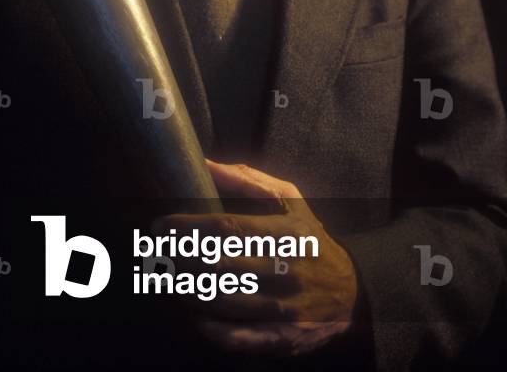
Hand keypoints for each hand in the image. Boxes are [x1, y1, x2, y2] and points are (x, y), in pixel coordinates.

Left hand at [154, 160, 358, 357]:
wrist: (352, 291)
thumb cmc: (309, 238)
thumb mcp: (290, 199)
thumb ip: (247, 180)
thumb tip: (204, 165)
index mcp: (287, 232)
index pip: (227, 228)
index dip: (188, 226)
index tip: (161, 223)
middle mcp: (286, 270)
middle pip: (218, 265)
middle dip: (177, 257)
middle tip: (153, 250)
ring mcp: (284, 310)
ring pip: (221, 302)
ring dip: (184, 290)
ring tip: (163, 276)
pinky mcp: (282, 340)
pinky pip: (237, 339)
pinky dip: (208, 328)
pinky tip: (191, 313)